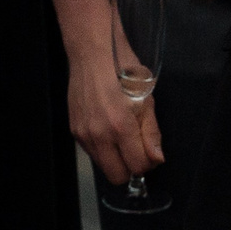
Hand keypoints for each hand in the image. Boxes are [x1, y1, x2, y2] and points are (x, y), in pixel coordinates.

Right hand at [65, 3, 162, 184]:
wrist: (92, 53)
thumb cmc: (123, 70)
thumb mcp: (146, 99)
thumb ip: (151, 133)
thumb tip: (156, 158)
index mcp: (121, 126)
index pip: (137, 167)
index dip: (148, 163)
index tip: (150, 150)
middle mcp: (99, 135)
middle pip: (117, 176)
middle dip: (130, 167)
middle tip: (137, 148)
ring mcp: (83, 133)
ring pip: (103, 166)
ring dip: (115, 159)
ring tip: (121, 136)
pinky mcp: (74, 129)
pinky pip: (92, 152)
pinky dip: (102, 148)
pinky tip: (107, 128)